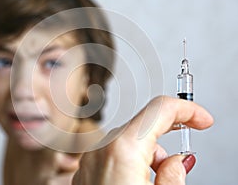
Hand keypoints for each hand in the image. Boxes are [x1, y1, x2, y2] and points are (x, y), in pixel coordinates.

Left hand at [72, 96, 213, 184]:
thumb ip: (172, 176)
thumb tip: (177, 161)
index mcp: (121, 151)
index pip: (160, 109)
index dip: (187, 110)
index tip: (202, 119)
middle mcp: (100, 150)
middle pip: (143, 125)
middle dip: (167, 137)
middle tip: (182, 157)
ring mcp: (90, 159)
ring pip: (128, 140)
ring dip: (148, 153)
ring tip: (156, 180)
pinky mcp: (85, 171)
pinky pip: (113, 154)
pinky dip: (130, 160)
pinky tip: (137, 181)